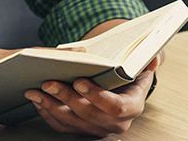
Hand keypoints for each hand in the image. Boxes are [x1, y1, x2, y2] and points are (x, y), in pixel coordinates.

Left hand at [24, 64, 156, 136]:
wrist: (122, 80)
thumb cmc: (132, 69)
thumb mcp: (145, 59)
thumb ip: (152, 57)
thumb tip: (152, 60)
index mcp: (133, 106)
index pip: (115, 107)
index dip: (97, 96)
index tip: (79, 81)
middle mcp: (116, 123)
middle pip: (88, 115)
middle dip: (66, 99)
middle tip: (48, 82)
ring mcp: (97, 129)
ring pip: (71, 122)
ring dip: (51, 106)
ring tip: (35, 90)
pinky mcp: (81, 130)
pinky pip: (62, 126)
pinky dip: (47, 113)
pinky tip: (37, 98)